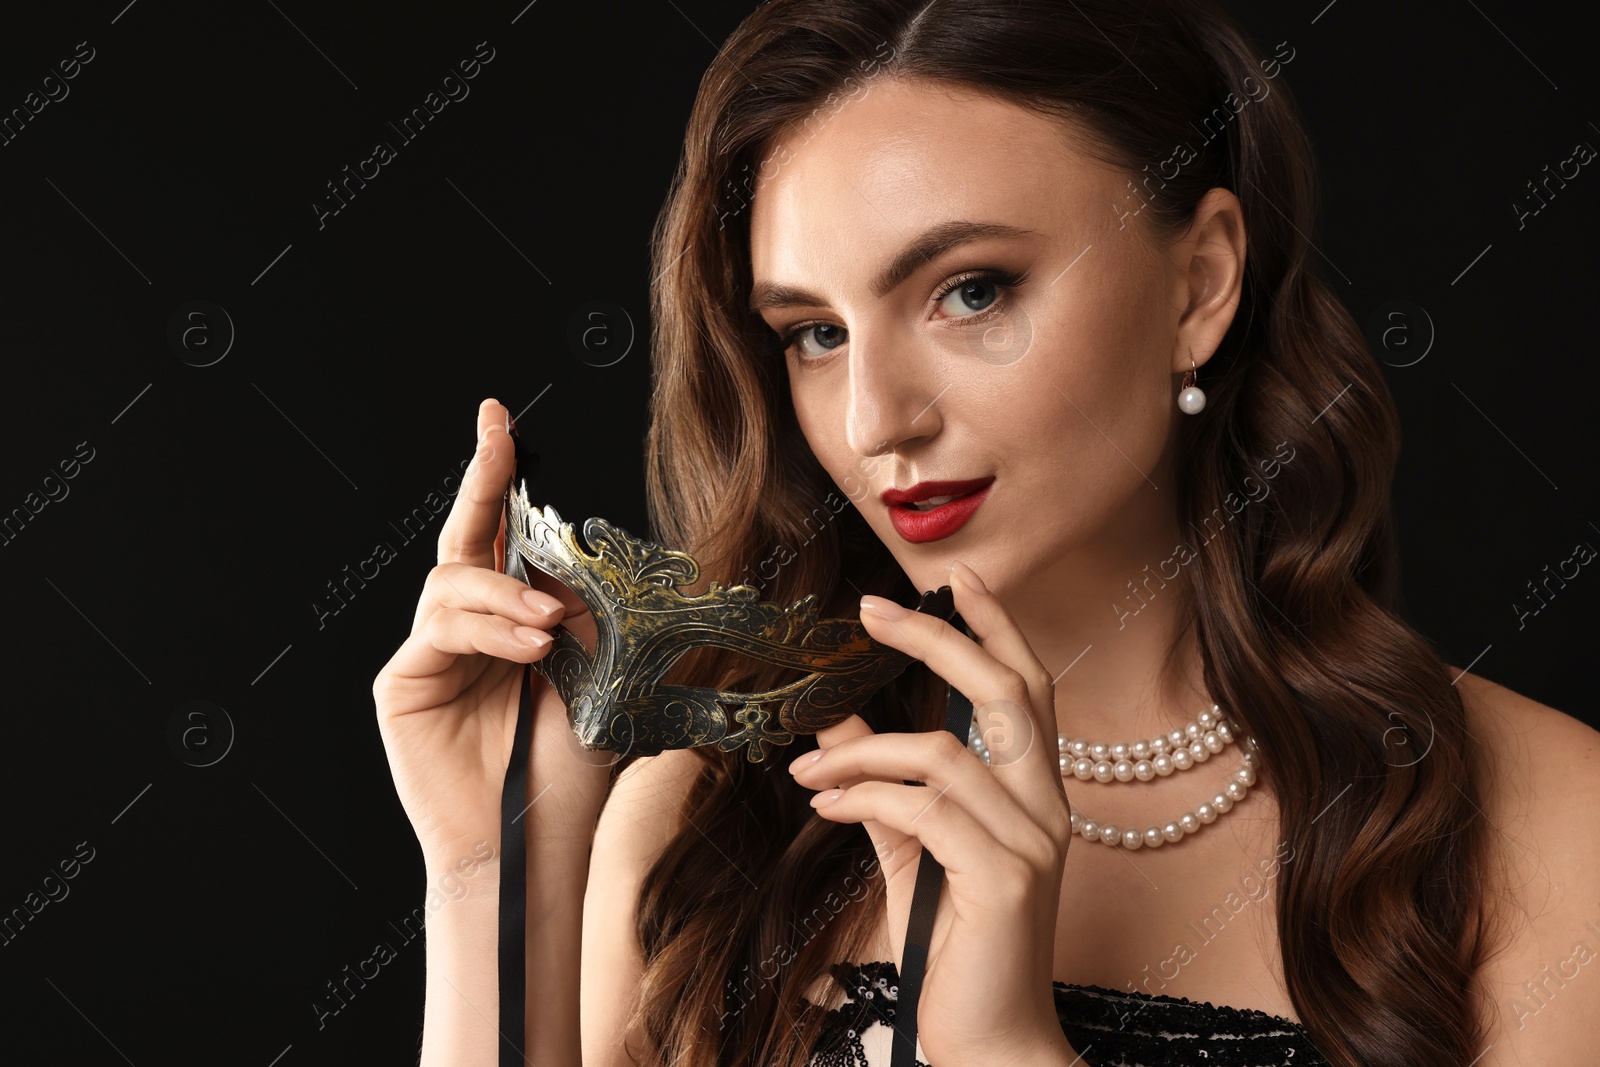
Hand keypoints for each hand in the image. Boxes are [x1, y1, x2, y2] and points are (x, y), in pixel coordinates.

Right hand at [372, 398, 604, 866]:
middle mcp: (467, 628)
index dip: (498, 477)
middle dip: (482, 479)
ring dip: (505, 593)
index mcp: (513, 620)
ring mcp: (431, 653)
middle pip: (464, 536)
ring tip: (546, 628)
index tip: (500, 419)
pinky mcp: (403, 682)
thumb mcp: (603, 679)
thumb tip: (577, 569)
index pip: (502, 537)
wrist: (535, 842)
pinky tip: (527, 646)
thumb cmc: (569, 770)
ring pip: (451, 581)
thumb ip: (590, 618)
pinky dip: (486, 628)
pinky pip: (438, 628)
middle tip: (499, 432)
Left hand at [788, 560, 1074, 1065]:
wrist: (987, 1041)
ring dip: (864, 756)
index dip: (995, 627)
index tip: (954, 576)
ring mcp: (1034, 843)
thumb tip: (833, 724)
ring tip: (807, 776)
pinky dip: (866, 798)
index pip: (1026, 690)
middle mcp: (1048, 808)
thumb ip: (880, 784)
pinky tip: (826, 808)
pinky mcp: (1006, 880)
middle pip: (1004, 692)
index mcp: (1035, 794)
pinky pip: (926, 811)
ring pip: (945, 754)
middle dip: (938, 641)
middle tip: (871, 611)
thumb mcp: (909, 849)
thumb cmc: (952, 946)